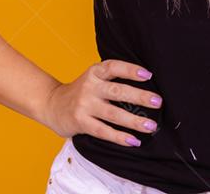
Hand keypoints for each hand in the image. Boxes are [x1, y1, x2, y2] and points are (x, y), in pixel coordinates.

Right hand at [43, 59, 162, 146]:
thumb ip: (112, 79)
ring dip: (134, 121)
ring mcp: (84, 105)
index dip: (130, 70)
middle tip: (158, 102)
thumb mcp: (93, 78)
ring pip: (113, 114)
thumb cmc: (81, 91)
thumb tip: (146, 82)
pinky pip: (103, 131)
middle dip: (139, 97)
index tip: (148, 75)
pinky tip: (134, 141)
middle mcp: (90, 87)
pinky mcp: (81, 122)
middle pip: (117, 91)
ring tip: (150, 126)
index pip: (114, 67)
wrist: (51, 104)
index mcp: (95, 72)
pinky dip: (119, 137)